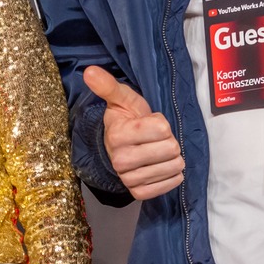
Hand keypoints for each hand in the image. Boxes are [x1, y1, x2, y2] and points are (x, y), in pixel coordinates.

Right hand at [84, 66, 183, 198]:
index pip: (162, 128)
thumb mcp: (121, 99)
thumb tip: (89, 71)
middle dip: (168, 141)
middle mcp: (121, 160)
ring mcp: (129, 178)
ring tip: (156, 152)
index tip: (148, 123)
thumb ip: (108, 86)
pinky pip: (170, 184)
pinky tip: (161, 167)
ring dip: (171, 158)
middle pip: (171, 148)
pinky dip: (171, 175)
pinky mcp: (139, 192)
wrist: (119, 146)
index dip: (161, 123)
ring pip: (174, 167)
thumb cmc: (126, 119)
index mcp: (117, 135)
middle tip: (154, 139)